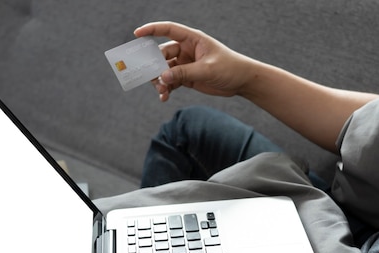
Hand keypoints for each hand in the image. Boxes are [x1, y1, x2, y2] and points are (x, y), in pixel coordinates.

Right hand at [134, 21, 256, 101]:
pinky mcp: (187, 77)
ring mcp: (185, 64)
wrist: (242, 82)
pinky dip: (166, 89)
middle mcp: (186, 49)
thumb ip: (184, 73)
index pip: (168, 30)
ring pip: (164, 70)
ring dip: (160, 80)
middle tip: (151, 78)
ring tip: (161, 91)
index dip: (151, 30)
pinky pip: (171, 82)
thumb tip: (162, 77)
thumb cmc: (230, 68)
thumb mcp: (207, 69)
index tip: (136, 33)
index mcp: (192, 39)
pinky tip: (164, 97)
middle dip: (155, 66)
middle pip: (162, 54)